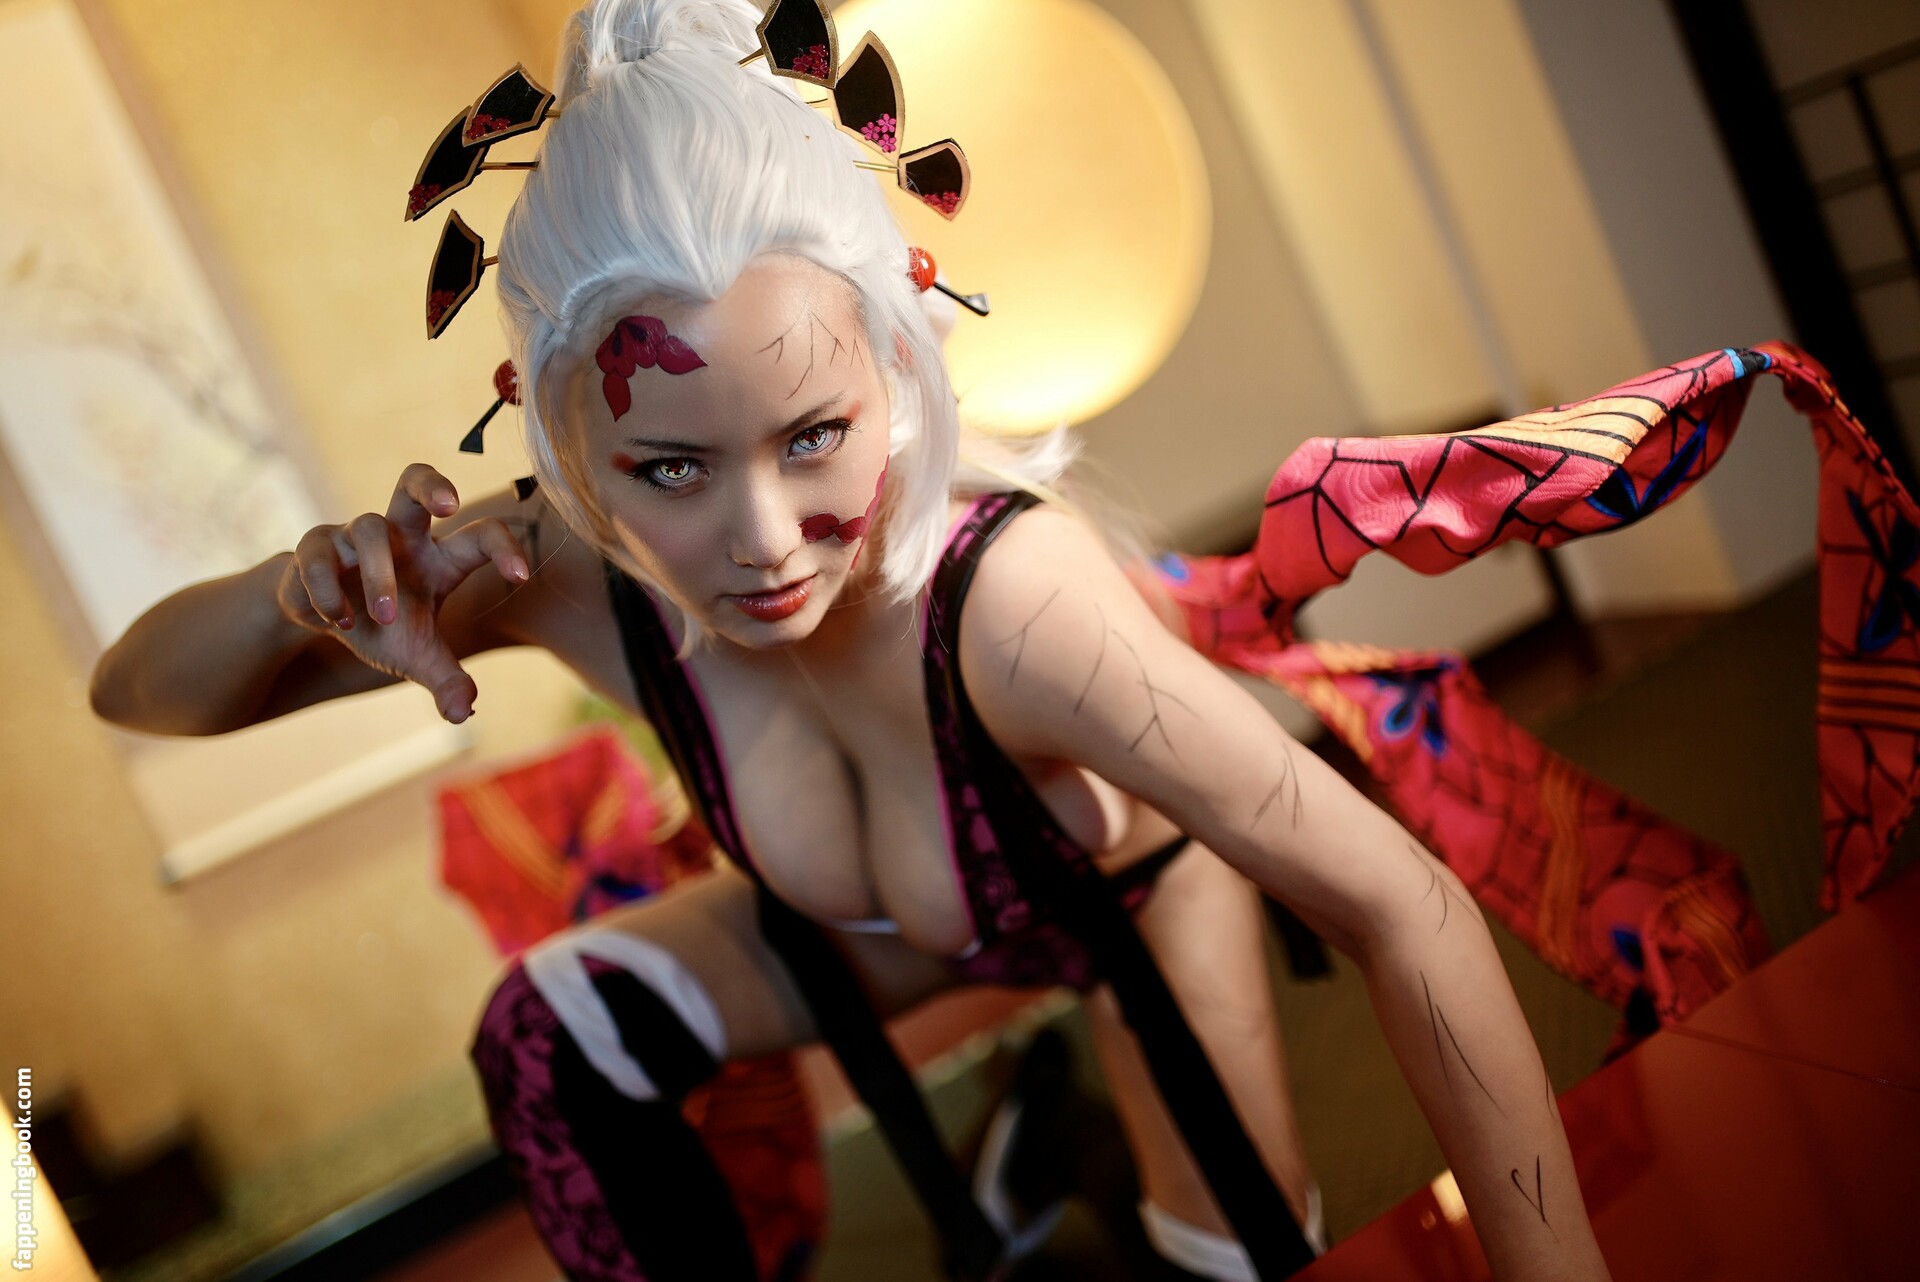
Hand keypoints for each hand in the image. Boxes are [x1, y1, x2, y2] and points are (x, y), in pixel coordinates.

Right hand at [279, 464, 528, 722]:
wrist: (322, 618)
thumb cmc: (383, 628)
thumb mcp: (416, 657)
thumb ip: (445, 680)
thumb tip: (462, 712)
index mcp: (439, 558)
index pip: (479, 536)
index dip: (504, 548)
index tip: (521, 577)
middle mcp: (402, 537)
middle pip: (415, 479)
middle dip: (432, 484)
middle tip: (449, 506)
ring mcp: (355, 536)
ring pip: (369, 529)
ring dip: (379, 576)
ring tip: (382, 620)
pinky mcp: (315, 546)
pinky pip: (320, 555)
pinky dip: (329, 588)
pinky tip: (337, 622)